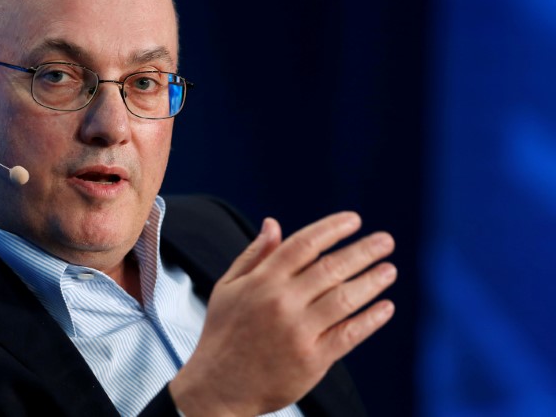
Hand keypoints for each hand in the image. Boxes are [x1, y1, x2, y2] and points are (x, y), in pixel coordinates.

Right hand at [169, 212, 395, 415]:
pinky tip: (385, 308)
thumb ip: (253, 255)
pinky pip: (349, 334)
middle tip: (385, 241)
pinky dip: (370, 320)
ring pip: (345, 298)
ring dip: (372, 281)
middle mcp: (282, 303)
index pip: (304, 245)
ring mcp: (299, 332)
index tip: (353, 220)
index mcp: (261, 281)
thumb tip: (273, 224)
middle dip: (363, 251)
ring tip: (389, 270)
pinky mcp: (312, 360)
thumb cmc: (223, 333)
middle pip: (331, 268)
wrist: (218, 387)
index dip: (332, 229)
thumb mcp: (227, 287)